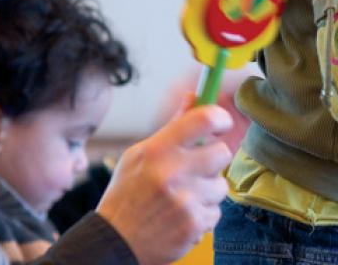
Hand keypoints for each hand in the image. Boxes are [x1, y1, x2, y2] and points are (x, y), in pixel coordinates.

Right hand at [96, 105, 232, 264]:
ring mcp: (185, 200)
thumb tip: (193, 96)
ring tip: (183, 197)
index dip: (220, 118)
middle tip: (198, 168)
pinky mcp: (194, 224)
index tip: (221, 123)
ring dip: (207, 191)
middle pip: (222, 152)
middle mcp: (172, 172)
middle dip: (214, 159)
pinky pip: (216, 212)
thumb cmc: (127, 194)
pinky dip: (203, 214)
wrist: (115, 241)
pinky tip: (181, 216)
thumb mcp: (139, 155)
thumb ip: (171, 127)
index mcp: (157, 150)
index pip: (204, 119)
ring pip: (221, 185)